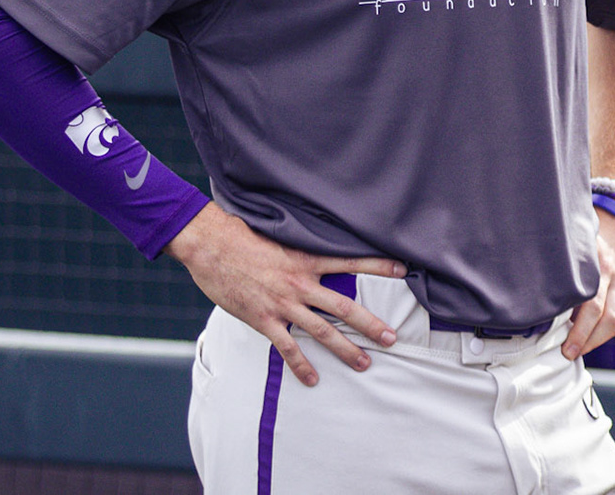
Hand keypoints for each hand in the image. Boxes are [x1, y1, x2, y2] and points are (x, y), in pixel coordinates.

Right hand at [165, 203, 406, 386]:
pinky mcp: (264, 320)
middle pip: (344, 307)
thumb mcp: (278, 235)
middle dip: (370, 324)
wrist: (211, 246)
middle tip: (391, 338)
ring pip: (322, 331)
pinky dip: (301, 366)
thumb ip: (298, 246)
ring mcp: (283, 304)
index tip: (402, 269)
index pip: (350, 261)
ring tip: (364, 363)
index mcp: (306, 259)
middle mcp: (300, 283)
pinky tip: (313, 379)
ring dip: (346, 350)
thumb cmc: (241, 236)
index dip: (378, 265)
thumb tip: (314, 244)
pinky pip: (288, 348)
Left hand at [565, 205, 614, 359]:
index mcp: (593, 259)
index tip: (558, 337)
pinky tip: (591, 341)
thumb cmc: (589, 237)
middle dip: (583, 337)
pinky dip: (605, 333)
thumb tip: (542, 300)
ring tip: (578, 351)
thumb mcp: (575, 244)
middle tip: (567, 353)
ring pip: (613, 320)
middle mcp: (610, 272)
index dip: (575, 323)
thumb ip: (564, 268)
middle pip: (600, 313)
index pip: (587, 299)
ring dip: (595, 340)